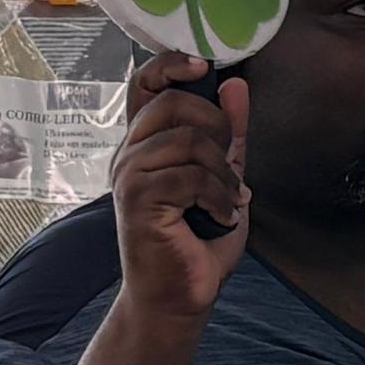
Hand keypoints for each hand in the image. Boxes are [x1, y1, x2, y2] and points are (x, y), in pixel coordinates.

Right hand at [112, 52, 250, 329]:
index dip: (171, 65)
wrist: (178, 298)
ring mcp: (128, 176)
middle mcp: (129, 154)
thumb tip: (236, 86)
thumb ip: (229, 135)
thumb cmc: (197, 242)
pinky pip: (191, 176)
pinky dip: (220, 197)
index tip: (204, 66)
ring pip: (188, 139)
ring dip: (224, 172)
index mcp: (144, 144)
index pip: (144, 84)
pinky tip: (221, 217)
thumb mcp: (223, 178)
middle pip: (172, 102)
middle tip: (229, 165)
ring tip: (229, 199)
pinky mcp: (137, 200)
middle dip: (216, 127)